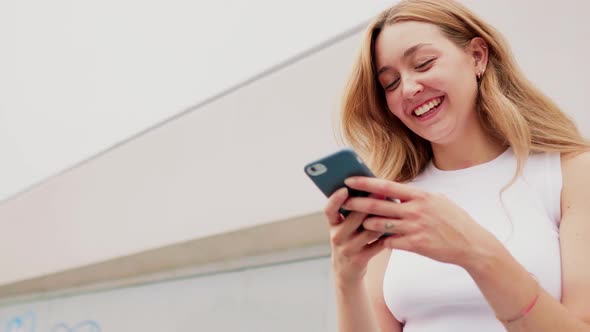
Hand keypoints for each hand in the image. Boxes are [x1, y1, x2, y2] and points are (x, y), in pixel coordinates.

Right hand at [324, 187, 388, 285]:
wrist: (346, 271)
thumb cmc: (349, 240)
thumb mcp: (344, 227)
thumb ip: (352, 211)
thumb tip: (370, 187)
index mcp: (333, 225)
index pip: (329, 210)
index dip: (335, 199)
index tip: (345, 188)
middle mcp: (337, 236)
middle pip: (354, 217)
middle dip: (369, 203)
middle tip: (381, 191)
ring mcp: (348, 249)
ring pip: (369, 230)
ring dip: (383, 218)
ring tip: (394, 206)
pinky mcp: (360, 259)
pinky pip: (378, 244)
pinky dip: (388, 234)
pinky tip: (397, 226)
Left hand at [341, 176, 500, 267]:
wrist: (472, 245)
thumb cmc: (454, 220)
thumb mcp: (438, 200)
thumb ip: (416, 196)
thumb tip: (398, 190)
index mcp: (420, 196)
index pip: (387, 186)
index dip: (366, 183)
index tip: (350, 180)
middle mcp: (415, 210)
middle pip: (378, 205)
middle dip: (357, 203)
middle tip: (342, 201)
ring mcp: (414, 228)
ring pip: (379, 225)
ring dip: (365, 223)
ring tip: (353, 222)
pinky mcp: (415, 245)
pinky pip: (389, 242)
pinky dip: (379, 241)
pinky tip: (372, 240)